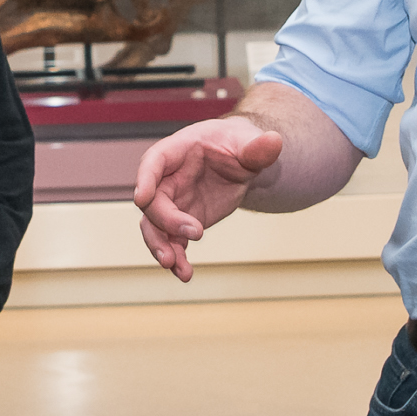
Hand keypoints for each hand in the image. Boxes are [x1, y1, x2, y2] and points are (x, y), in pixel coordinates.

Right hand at [130, 119, 287, 280]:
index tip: (142, 199)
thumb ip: (258, 147)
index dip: (145, 179)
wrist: (240, 160)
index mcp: (178, 151)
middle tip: (195, 233)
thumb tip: (274, 141)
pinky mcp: (182, 223)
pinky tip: (185, 274)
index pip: (154, 161)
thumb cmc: (238, 143)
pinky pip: (173, 243)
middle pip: (153, 201)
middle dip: (166, 220)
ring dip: (161, 247)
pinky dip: (177, 259)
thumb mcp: (249, 143)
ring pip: (154, 227)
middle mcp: (167, 179)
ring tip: (174, 266)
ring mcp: (173, 203)